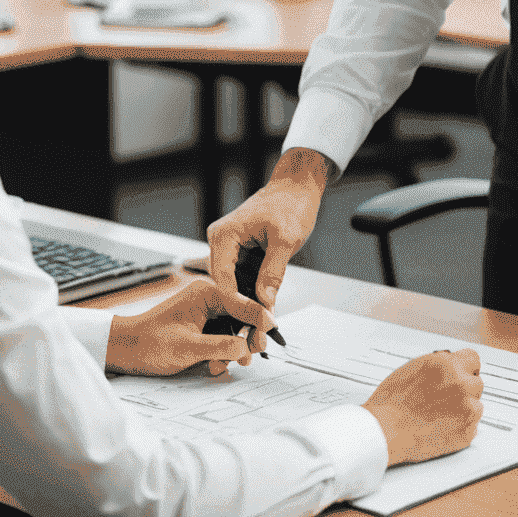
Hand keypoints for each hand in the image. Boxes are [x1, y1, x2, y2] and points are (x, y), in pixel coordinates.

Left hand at [105, 279, 264, 376]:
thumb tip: (246, 347)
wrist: (126, 349)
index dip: (259, 319)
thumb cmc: (151, 343)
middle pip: (241, 317)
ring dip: (230, 352)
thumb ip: (221, 346)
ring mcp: (205, 313)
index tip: (271, 334)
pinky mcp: (201, 327)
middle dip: (245, 340)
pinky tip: (212, 366)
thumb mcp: (189, 347)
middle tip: (248, 359)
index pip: (243, 302)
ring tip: (220, 367)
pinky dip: (221, 354)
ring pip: (233, 331)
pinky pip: (221, 339)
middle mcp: (208, 299)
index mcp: (206, 293)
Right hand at [206, 148, 332, 325]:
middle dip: (243, 307)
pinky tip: (266, 307)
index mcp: (224, 235)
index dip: (238, 304)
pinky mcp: (240, 251)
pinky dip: (253, 291)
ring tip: (264, 324)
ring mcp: (229, 247)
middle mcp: (221, 241)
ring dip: (248, 302)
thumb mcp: (285, 239)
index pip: (223, 279)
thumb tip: (264, 302)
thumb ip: (273, 271)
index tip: (256, 321)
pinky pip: (242, 276)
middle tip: (262, 330)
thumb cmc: (291, 203)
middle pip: (225, 284)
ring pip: (233, 284)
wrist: (297, 186)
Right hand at [362, 350, 485, 464]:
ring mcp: (467, 409)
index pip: (473, 359)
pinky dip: (462, 427)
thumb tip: (450, 365)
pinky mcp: (467, 432)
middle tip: (447, 398)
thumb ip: (438, 364)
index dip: (467, 368)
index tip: (465, 374)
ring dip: (464, 409)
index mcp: (447, 365)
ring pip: (476, 405)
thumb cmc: (393, 401)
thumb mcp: (413, 368)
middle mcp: (461, 384)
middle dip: (465, 389)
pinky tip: (443, 426)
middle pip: (477, 383)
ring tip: (441, 414)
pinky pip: (473, 426)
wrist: (387, 430)